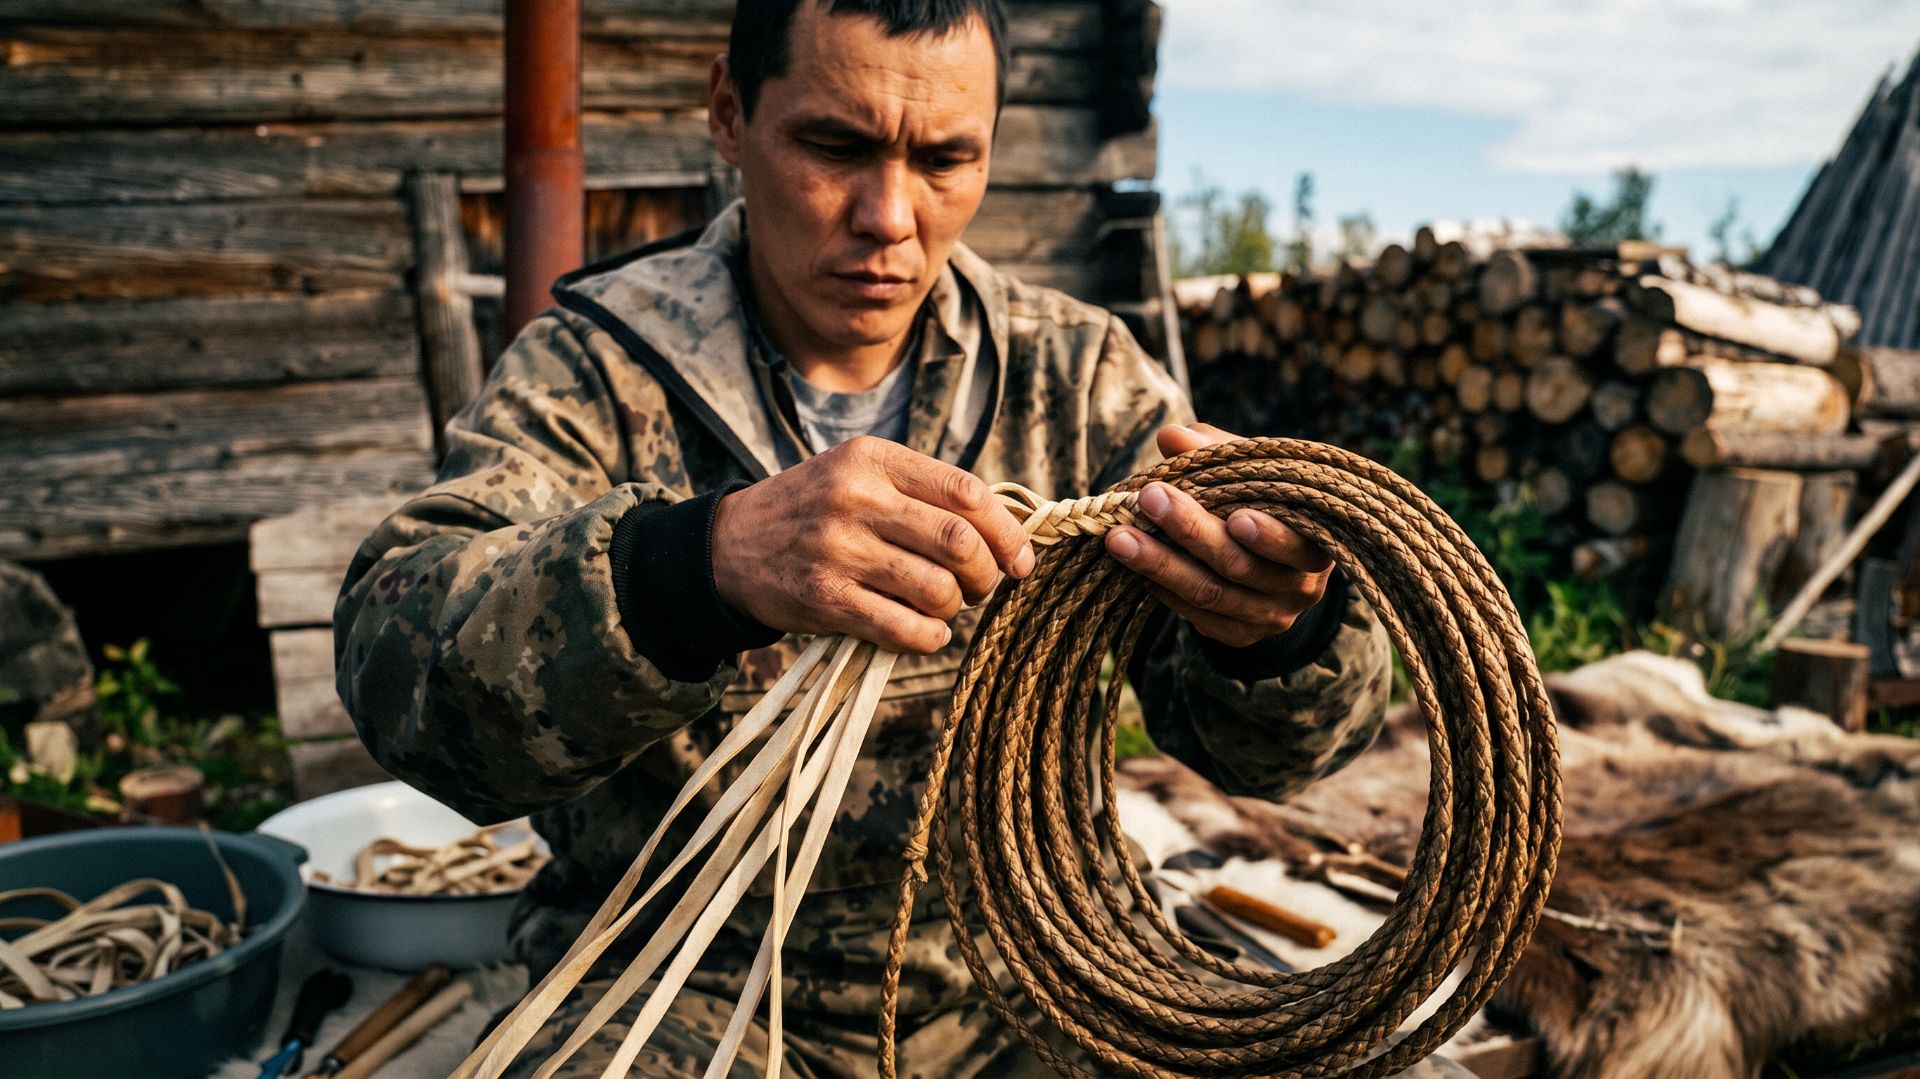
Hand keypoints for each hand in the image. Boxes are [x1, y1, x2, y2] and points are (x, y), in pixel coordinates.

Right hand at [710, 436, 1035, 653]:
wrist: (728, 547)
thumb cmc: (814, 511)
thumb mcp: (859, 474)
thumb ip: (923, 492)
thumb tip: (1008, 531)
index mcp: (872, 458)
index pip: (966, 492)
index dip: (1007, 531)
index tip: (1019, 558)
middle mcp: (855, 497)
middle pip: (960, 543)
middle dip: (987, 574)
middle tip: (981, 586)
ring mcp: (837, 549)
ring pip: (937, 590)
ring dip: (956, 608)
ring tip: (945, 607)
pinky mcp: (823, 599)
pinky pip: (903, 628)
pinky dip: (930, 638)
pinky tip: (927, 632)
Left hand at [1103, 423, 1335, 647]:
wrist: (1275, 566)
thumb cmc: (1263, 503)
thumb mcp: (1250, 472)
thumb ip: (1217, 451)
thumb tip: (1172, 436)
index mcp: (1316, 541)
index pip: (1297, 542)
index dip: (1269, 535)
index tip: (1235, 516)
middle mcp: (1300, 586)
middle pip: (1241, 566)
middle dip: (1191, 531)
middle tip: (1149, 498)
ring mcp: (1270, 616)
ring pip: (1210, 594)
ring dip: (1161, 564)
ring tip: (1119, 538)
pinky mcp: (1239, 635)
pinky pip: (1198, 616)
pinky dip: (1163, 590)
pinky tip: (1134, 568)